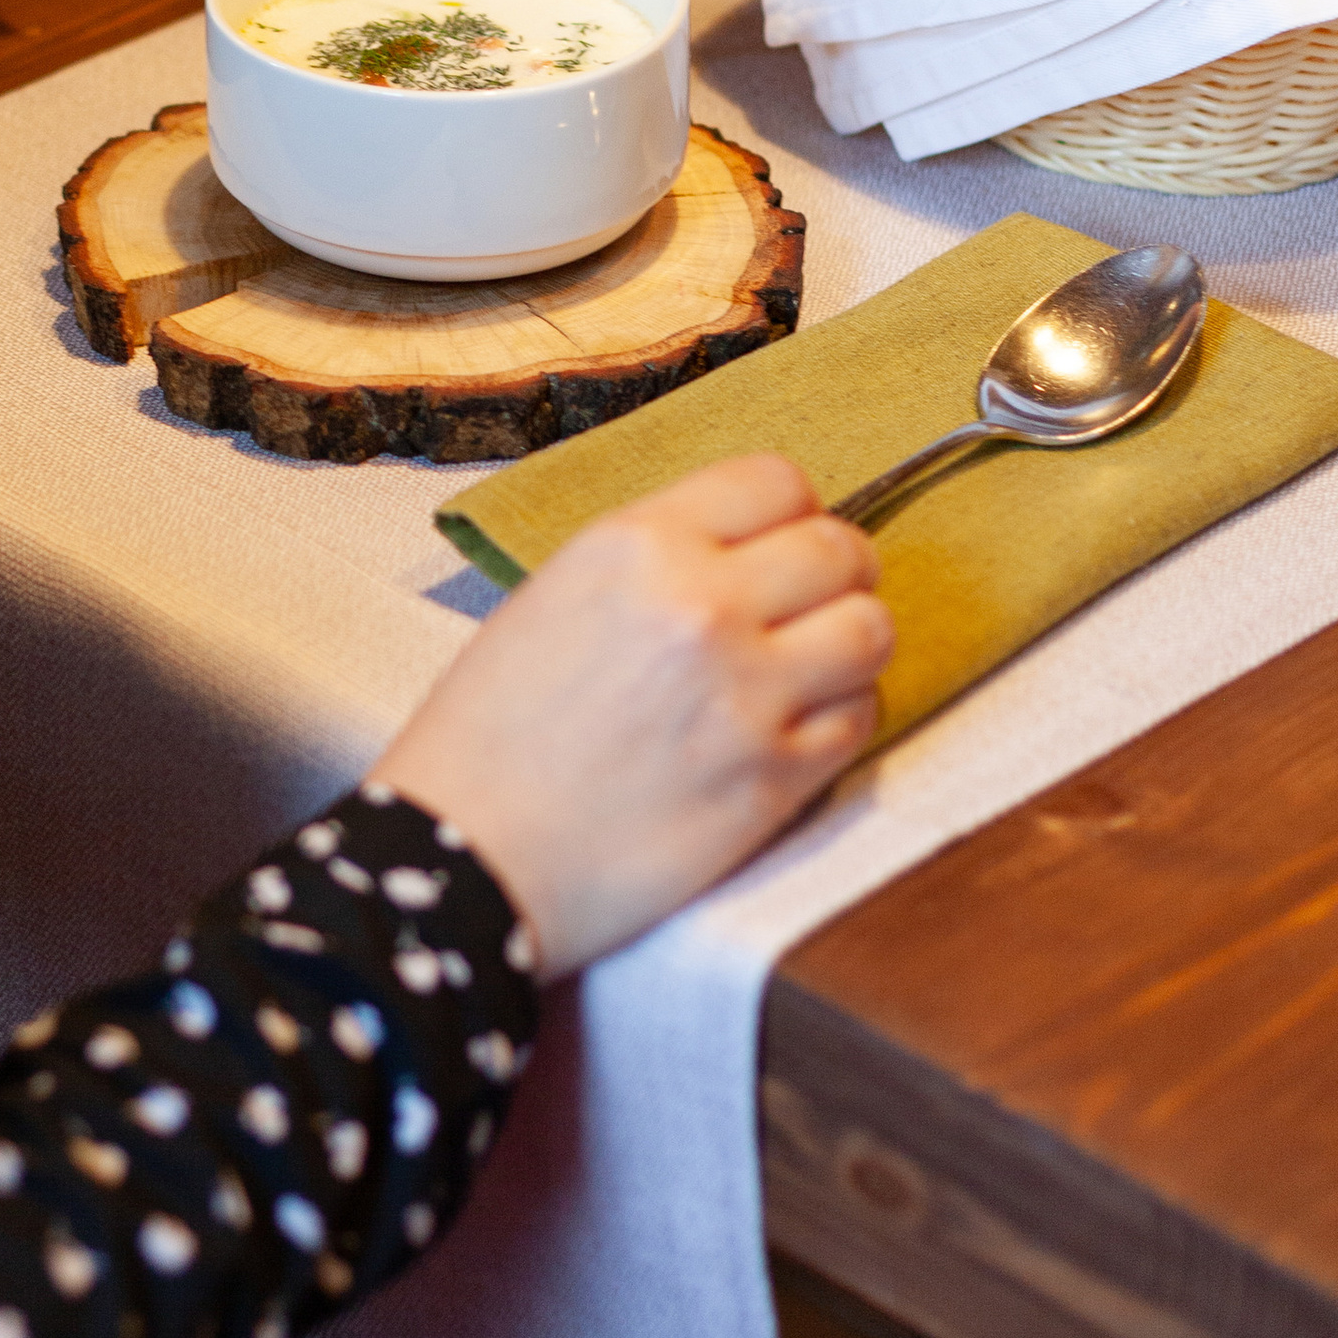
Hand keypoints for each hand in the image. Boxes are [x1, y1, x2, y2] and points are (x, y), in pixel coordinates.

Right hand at [368, 457, 890, 974]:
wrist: (465, 857)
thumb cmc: (489, 735)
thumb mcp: (554, 595)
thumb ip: (656, 562)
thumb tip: (747, 554)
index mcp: (637, 545)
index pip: (777, 481)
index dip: (791, 512)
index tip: (780, 544)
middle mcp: (703, 605)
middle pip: (841, 549)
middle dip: (836, 573)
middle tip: (807, 607)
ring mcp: (748, 694)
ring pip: (872, 631)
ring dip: (848, 645)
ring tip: (808, 670)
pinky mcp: (774, 780)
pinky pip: (860, 720)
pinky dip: (839, 720)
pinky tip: (789, 732)